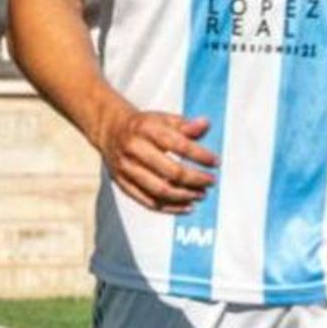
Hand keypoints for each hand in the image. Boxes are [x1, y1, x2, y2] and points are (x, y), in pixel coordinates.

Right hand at [96, 107, 217, 213]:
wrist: (110, 130)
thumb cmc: (143, 126)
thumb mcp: (163, 119)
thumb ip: (186, 125)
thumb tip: (206, 124)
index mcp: (145, 129)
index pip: (178, 144)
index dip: (200, 155)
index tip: (216, 162)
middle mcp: (133, 148)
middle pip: (170, 171)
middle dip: (195, 179)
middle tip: (210, 181)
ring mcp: (126, 168)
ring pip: (159, 190)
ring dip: (185, 195)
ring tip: (201, 194)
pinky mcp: (122, 183)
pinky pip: (148, 201)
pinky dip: (170, 208)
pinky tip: (187, 206)